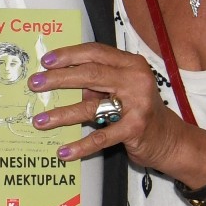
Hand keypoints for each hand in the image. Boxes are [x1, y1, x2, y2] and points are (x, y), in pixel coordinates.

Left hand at [29, 42, 205, 179]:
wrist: (169, 139)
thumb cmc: (139, 111)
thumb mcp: (121, 90)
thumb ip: (98, 83)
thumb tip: (60, 80)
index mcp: (131, 64)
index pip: (95, 52)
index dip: (69, 55)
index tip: (46, 61)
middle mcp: (136, 79)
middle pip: (89, 74)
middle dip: (58, 79)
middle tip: (35, 84)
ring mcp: (137, 104)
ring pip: (91, 106)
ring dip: (62, 114)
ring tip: (40, 121)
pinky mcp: (135, 129)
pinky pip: (101, 137)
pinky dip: (81, 146)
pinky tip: (64, 152)